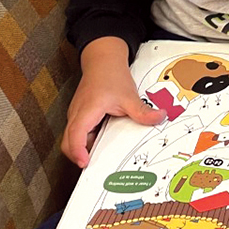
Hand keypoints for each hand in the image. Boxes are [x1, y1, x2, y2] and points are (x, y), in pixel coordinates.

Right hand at [61, 36, 164, 167]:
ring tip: (100, 158)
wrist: (102, 60)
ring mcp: (76, 116)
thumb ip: (142, 111)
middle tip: (95, 167)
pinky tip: (101, 143)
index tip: (85, 163)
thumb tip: (159, 118)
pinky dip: (85, 141)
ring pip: (71, 139)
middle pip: (68, 143)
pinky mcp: (80, 115)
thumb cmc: (110, 76)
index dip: (78, 151)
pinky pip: (78, 133)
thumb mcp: (129, 95)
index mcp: (86, 111)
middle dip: (78, 156)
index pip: (75, 136)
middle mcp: (77, 115)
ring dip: (82, 149)